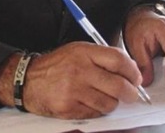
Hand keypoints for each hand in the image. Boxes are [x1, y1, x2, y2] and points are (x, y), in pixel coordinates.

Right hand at [21, 42, 143, 118]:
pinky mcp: (69, 108)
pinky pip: (96, 113)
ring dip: (112, 102)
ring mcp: (74, 91)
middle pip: (119, 85)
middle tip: (131, 94)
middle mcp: (79, 70)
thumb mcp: (77, 51)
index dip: (132, 71)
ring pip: (110, 103)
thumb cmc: (56, 66)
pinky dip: (98, 110)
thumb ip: (101, 57)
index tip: (135, 77)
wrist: (28, 81)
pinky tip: (90, 102)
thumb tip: (129, 68)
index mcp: (83, 53)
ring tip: (104, 97)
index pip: (118, 60)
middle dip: (131, 92)